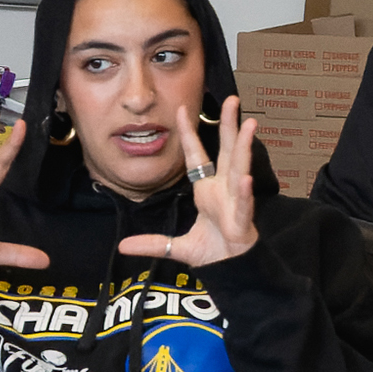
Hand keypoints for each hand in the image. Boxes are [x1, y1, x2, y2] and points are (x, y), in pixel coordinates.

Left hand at [116, 100, 262, 267]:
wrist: (230, 272)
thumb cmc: (213, 253)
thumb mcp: (176, 247)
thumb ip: (152, 243)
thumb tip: (123, 246)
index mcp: (207, 190)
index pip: (198, 156)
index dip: (190, 134)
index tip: (183, 109)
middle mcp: (223, 190)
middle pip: (226, 151)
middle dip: (229, 125)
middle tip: (231, 100)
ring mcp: (234, 202)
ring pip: (240, 168)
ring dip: (244, 147)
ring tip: (249, 124)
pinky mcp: (242, 221)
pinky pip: (243, 204)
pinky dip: (243, 192)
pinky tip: (243, 178)